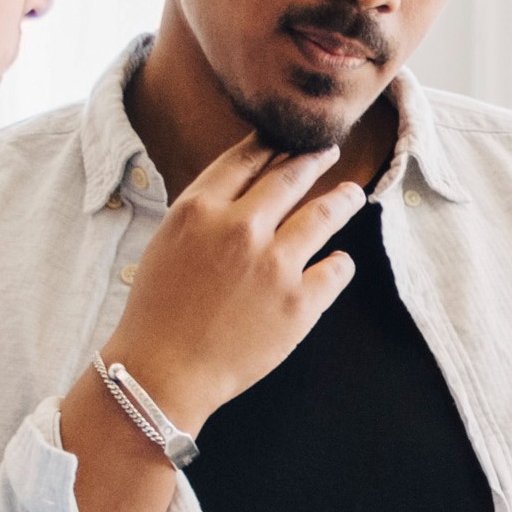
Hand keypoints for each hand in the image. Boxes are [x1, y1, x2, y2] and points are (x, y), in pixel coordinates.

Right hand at [94, 137, 362, 425]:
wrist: (163, 372)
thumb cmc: (158, 310)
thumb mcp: (169, 241)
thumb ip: (207, 211)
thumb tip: (247, 187)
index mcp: (201, 209)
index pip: (247, 158)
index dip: (273, 144)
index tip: (289, 139)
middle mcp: (241, 228)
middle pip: (291, 177)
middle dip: (314, 160)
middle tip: (328, 152)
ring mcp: (275, 265)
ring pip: (325, 215)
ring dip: (343, 200)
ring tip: (353, 194)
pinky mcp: (301, 303)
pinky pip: (337, 268)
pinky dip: (339, 263)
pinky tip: (338, 261)